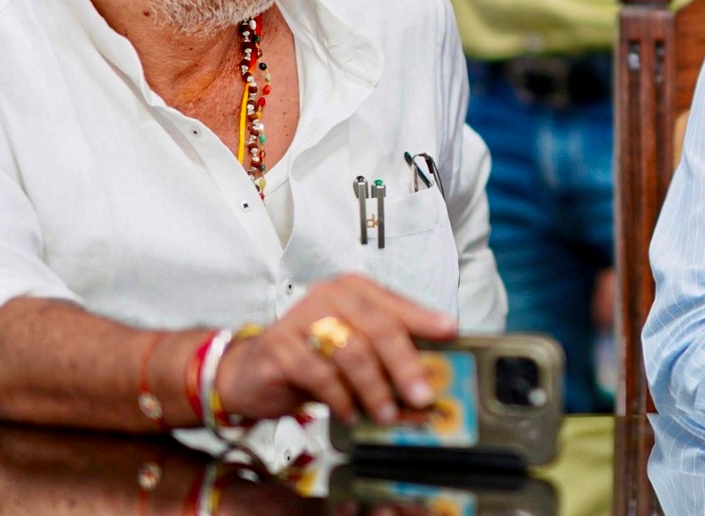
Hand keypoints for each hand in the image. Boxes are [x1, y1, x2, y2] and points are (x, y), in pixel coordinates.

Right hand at [214, 274, 457, 424]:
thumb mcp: (355, 349)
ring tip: (385, 414)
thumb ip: (388, 354)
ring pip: (351, 351)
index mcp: (355, 290)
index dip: (424, 318)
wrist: (254, 372)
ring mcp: (301, 317)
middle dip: (405, 364)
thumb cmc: (315, 358)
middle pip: (378, 327)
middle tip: (421, 394)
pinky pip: (319, 374)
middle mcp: (330, 295)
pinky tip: (350, 414)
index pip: (396, 304)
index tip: (451, 332)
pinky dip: (340, 398)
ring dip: (374, 388)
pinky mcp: (279, 346)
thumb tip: (432, 376)